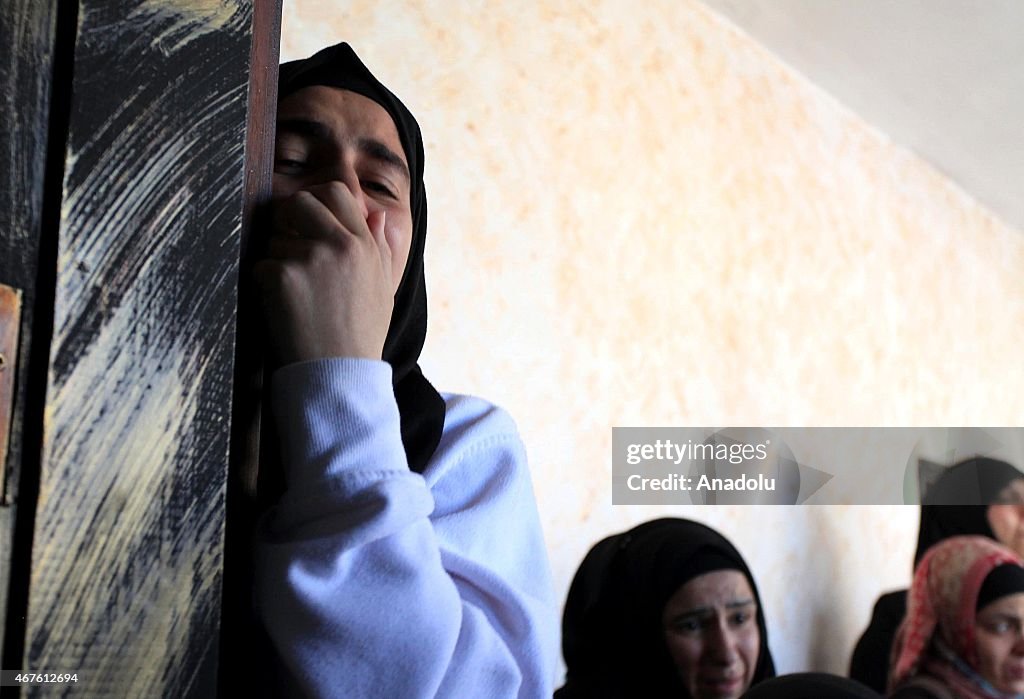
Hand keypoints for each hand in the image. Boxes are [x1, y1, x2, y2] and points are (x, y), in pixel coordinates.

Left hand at [253, 182, 397, 363]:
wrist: (340, 374)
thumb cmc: (361, 334)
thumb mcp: (383, 287)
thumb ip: (380, 247)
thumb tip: (377, 213)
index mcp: (364, 244)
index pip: (336, 191)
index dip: (315, 201)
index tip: (306, 221)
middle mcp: (340, 244)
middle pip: (300, 201)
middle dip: (286, 219)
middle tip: (286, 246)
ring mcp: (311, 258)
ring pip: (275, 238)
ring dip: (276, 261)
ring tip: (294, 295)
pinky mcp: (284, 276)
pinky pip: (261, 265)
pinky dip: (265, 285)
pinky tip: (283, 309)